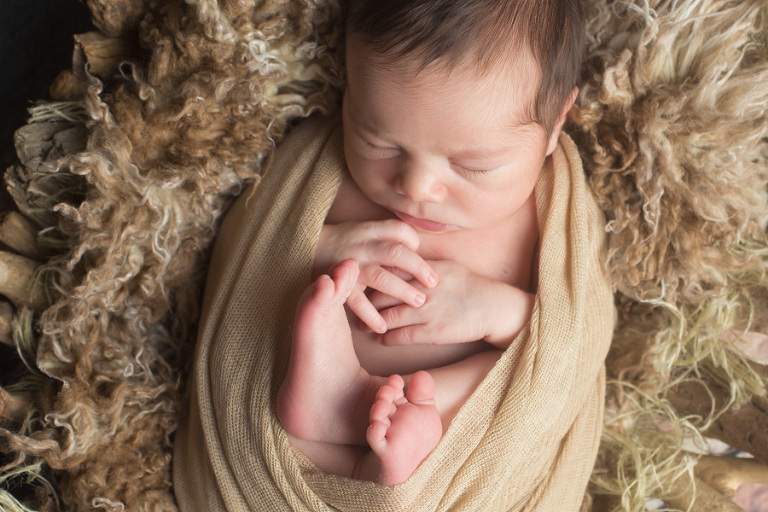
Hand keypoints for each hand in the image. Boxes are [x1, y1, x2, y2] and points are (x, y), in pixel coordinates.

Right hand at [314, 220, 437, 332]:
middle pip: (396, 253)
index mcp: (370, 231)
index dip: (414, 241)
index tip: (424, 256)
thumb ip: (390, 236)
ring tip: (419, 302)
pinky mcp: (340, 285)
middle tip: (434, 283)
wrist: (309, 247)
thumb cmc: (347, 241)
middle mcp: (362, 246)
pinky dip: (370, 315)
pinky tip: (382, 327)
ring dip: (402, 291)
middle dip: (418, 268)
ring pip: (380, 277)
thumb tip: (421, 247)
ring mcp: (351, 265)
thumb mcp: (366, 230)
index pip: (399, 231)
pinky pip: (357, 302)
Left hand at [369, 260, 533, 347]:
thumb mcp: (445, 266)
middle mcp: (420, 289)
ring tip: (363, 326)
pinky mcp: (430, 332)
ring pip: (386, 317)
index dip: (370, 277)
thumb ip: (421, 265)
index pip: (387, 270)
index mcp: (422, 270)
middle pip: (381, 294)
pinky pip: (399, 337)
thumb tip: (401, 259)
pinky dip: (386, 338)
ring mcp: (424, 312)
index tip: (359, 282)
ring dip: (371, 323)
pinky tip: (381, 339)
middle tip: (354, 306)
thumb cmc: (469, 285)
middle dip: (364, 301)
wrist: (491, 306)